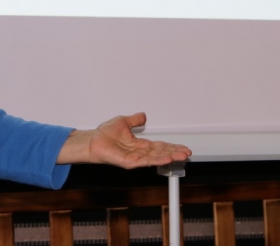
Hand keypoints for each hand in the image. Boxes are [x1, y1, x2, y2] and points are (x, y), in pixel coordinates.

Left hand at [56, 113, 191, 167]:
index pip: (159, 146)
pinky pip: (146, 161)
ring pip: (156, 158)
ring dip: (170, 156)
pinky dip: (157, 160)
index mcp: (139, 144)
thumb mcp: (123, 122)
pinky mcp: (130, 162)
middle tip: (187, 153)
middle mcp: (139, 152)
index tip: (182, 147)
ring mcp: (135, 158)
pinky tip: (167, 159)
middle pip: (161, 153)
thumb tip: (143, 115)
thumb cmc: (104, 134)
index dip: (171, 146)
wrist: (92, 141)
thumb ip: (135, 120)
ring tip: (182, 156)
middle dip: (175, 152)